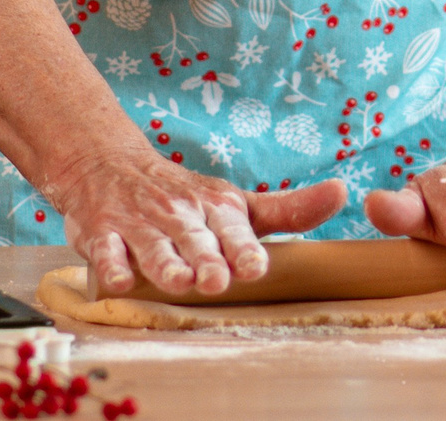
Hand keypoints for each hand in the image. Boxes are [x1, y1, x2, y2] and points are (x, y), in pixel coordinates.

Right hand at [48, 144, 347, 296]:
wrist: (110, 165)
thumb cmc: (185, 198)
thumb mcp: (237, 203)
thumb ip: (288, 210)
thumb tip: (343, 193)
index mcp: (217, 209)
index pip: (235, 231)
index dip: (244, 249)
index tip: (255, 266)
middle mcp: (181, 215)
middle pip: (196, 242)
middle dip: (207, 260)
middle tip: (217, 280)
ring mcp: (140, 224)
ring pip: (154, 247)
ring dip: (165, 263)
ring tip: (178, 281)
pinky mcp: (103, 233)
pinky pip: (106, 250)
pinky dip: (111, 265)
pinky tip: (119, 280)